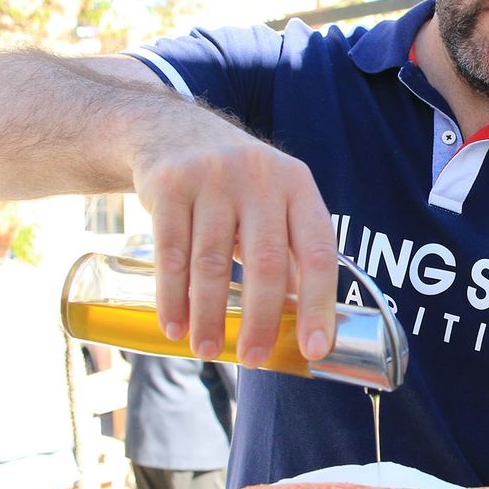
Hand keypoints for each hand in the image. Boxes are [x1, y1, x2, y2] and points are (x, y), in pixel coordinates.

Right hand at [130, 115, 337, 366]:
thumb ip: (288, 252)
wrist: (169, 129)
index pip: (318, 251)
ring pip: (213, 262)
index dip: (319, 303)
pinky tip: (175, 325)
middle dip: (260, 319)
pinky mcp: (170, 186)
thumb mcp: (271, 200)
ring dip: (210, 316)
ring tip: (209, 351)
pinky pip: (170, 254)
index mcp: (297, 185)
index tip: (315, 348)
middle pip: (266, 262)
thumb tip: (303, 319)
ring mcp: (213, 178)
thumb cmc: (234, 181)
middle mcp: (260, 177)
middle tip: (253, 359)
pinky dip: (173, 297)